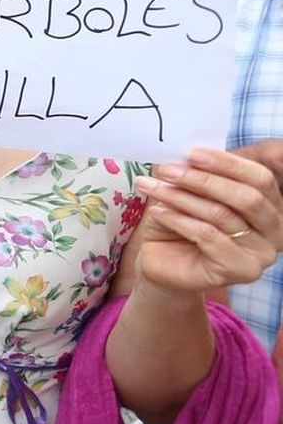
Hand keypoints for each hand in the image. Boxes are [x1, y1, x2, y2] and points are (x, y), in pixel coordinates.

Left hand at [133, 148, 282, 293]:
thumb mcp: (190, 193)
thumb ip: (199, 175)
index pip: (261, 179)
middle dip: (204, 180)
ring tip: (152, 187)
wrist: (164, 262)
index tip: (192, 153)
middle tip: (167, 169)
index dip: (228, 163)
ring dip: (182, 197)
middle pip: (247, 197)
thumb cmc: (180, 223)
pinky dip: (178, 220)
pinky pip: (208, 236)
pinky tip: (157, 212)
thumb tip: (189, 154)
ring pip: (222, 215)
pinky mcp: (241, 271)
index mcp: (270, 206)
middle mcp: (274, 231)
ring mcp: (261, 255)